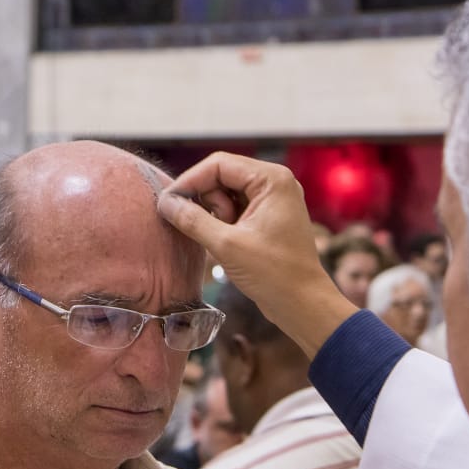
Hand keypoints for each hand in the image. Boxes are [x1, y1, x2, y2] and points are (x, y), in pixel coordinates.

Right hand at [157, 152, 356, 357]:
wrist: (302, 303)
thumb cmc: (272, 274)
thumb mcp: (226, 245)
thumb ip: (192, 220)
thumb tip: (165, 203)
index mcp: (271, 179)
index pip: (219, 165)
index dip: (190, 181)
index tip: (168, 203)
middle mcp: (274, 183)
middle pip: (222, 176)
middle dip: (206, 201)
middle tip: (204, 228)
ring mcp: (272, 200)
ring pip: (226, 194)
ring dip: (214, 214)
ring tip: (221, 240)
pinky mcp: (268, 218)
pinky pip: (235, 209)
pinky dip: (223, 223)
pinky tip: (224, 243)